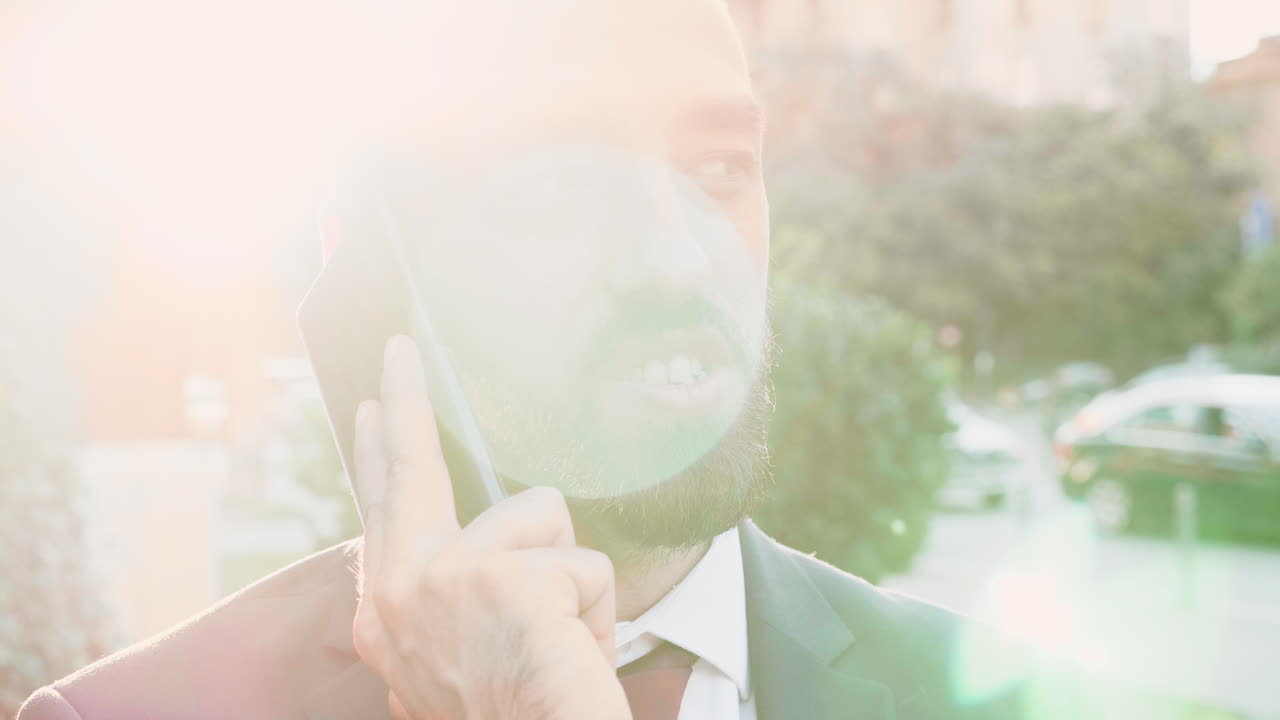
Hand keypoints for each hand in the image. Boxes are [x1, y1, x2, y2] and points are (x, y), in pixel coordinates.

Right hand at [351, 335, 629, 719]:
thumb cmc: (513, 709)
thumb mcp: (462, 649)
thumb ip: (453, 589)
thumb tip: (485, 531)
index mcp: (385, 612)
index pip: (381, 506)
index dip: (378, 446)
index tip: (370, 401)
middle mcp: (396, 592)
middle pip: (411, 467)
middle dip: (409, 398)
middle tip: (399, 344)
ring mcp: (443, 581)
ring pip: (541, 517)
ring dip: (570, 577)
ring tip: (560, 639)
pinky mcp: (502, 582)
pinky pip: (586, 564)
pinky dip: (599, 613)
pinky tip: (576, 653)